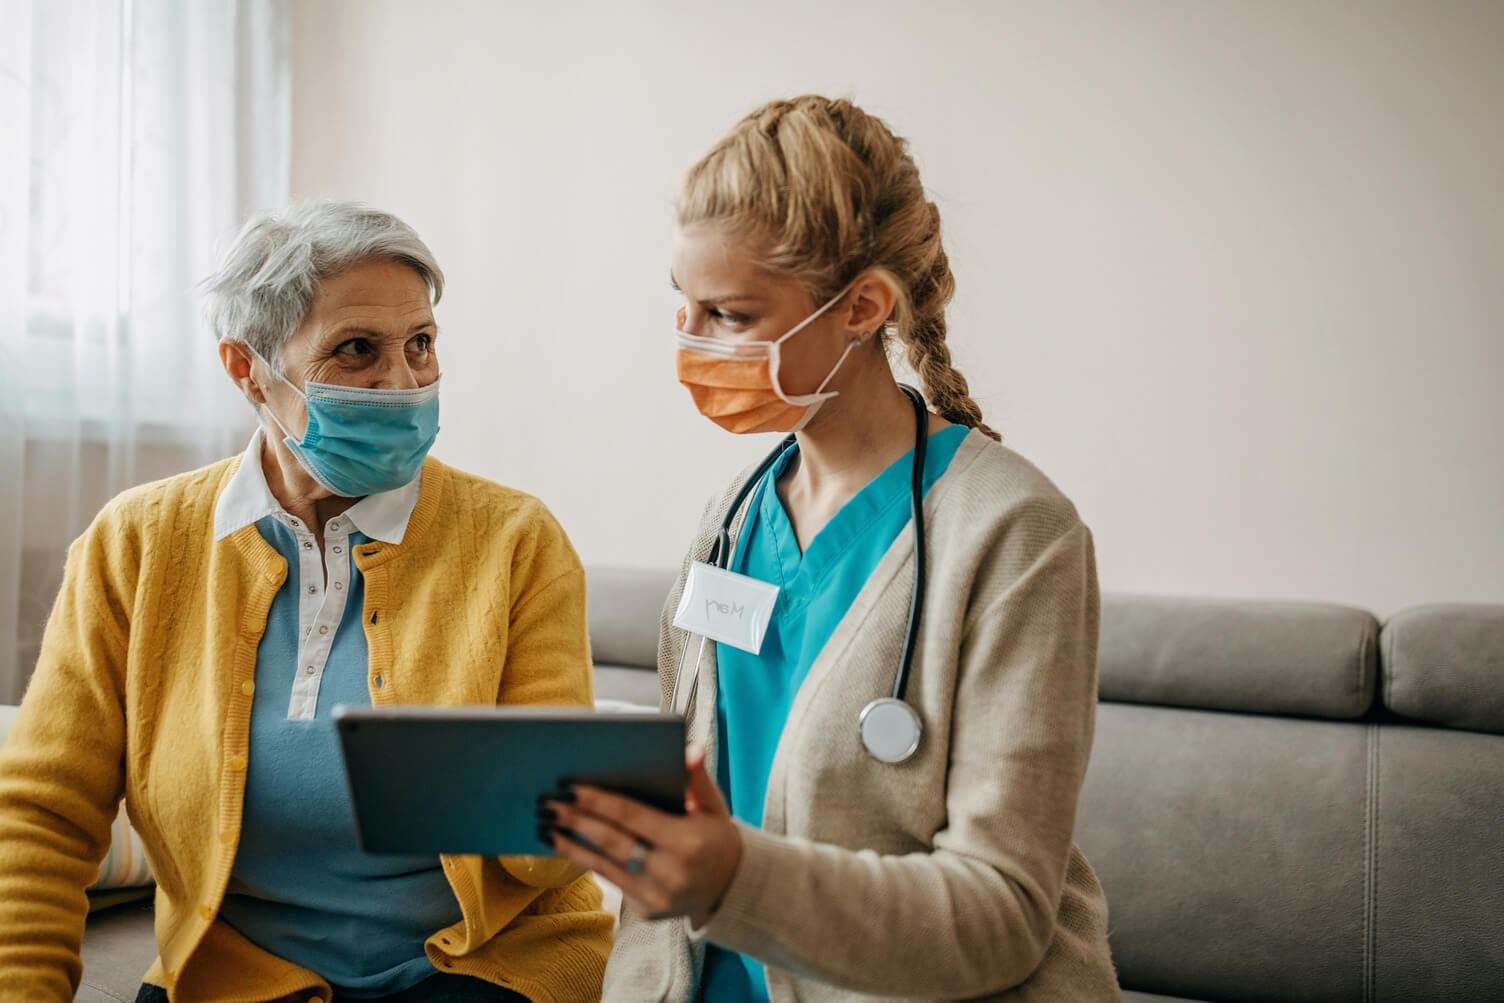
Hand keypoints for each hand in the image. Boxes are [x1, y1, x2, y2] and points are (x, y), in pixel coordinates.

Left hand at [540, 744, 741, 924]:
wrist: (732, 888)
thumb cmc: (716, 837)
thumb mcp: (714, 806)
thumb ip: (697, 778)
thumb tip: (689, 749)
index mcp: (686, 841)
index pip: (631, 815)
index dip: (598, 801)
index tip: (569, 787)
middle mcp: (670, 872)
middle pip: (611, 841)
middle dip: (575, 820)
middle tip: (546, 803)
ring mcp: (657, 896)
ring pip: (603, 865)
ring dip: (569, 845)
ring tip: (545, 826)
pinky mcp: (646, 911)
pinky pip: (610, 881)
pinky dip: (586, 862)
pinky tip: (565, 845)